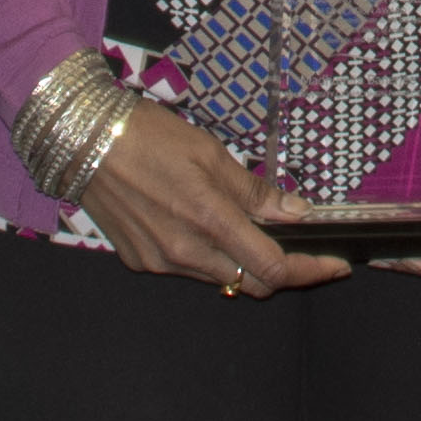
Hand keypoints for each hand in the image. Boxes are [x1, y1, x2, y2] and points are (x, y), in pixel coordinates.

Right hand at [80, 106, 347, 299]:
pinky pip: (189, 270)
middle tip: (305, 252)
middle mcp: (185, 251)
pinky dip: (209, 257)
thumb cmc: (150, 136)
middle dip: (283, 273)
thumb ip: (256, 192)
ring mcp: (160, 261)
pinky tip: (207, 229)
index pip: (274, 268)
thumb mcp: (212, 153)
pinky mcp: (140, 261)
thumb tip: (296, 213)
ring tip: (253, 234)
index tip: (336, 264)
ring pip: (220, 279)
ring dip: (244, 264)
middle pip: (251, 284)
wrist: (84, 139)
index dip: (311, 271)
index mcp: (209, 219)